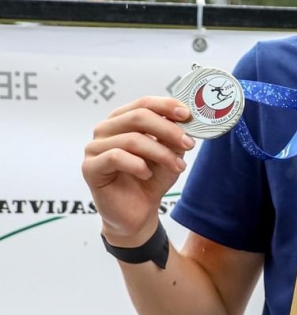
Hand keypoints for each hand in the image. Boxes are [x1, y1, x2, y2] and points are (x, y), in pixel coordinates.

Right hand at [82, 96, 195, 244]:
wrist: (138, 211)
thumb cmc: (152, 179)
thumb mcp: (170, 153)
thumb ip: (174, 136)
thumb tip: (185, 119)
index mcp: (123, 120)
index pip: (143, 103)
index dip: (166, 106)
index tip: (187, 115)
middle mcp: (106, 129)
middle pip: (138, 117)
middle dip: (169, 130)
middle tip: (188, 144)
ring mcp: (94, 147)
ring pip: (132, 139)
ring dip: (161, 153)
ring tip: (177, 166)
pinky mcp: (90, 167)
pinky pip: (116, 157)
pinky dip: (138, 165)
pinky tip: (147, 174)